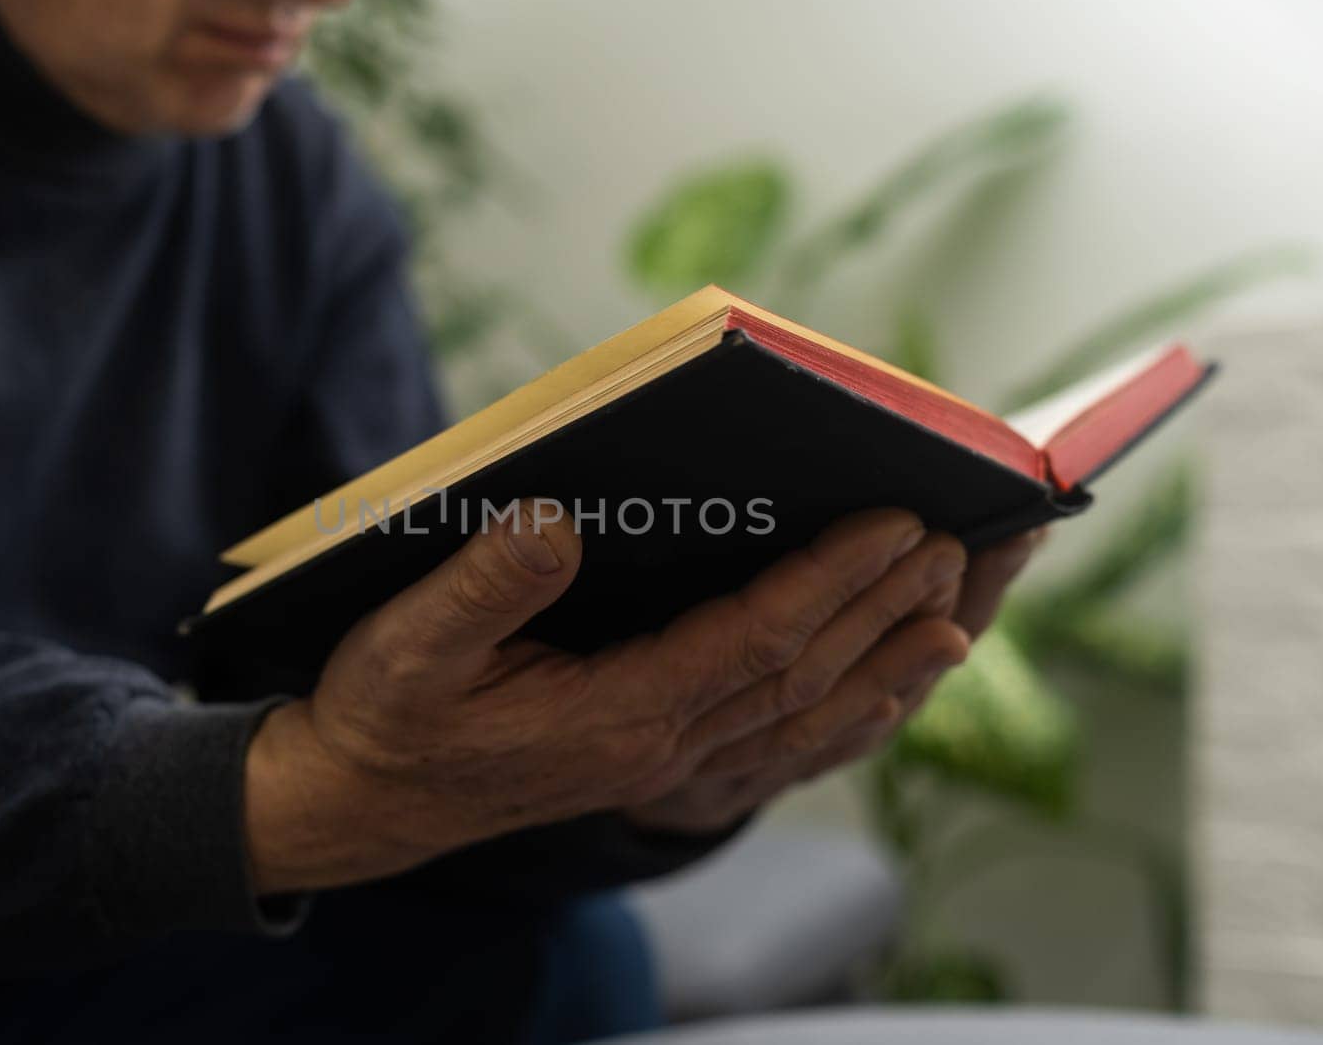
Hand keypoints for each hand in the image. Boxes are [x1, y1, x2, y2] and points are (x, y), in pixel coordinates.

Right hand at [242, 503, 953, 893]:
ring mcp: (664, 766)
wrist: (366, 802)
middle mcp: (658, 749)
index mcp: (613, 714)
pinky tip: (879, 697)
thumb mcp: (407, 645)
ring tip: (954, 621)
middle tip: (956, 545)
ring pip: (800, 718)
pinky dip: (840, 722)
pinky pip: (775, 749)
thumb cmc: (385, 715)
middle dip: (880, 609)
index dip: (827, 582)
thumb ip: (481, 586)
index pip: (751, 641)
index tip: (894, 526)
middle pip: (798, 675)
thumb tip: (549, 520)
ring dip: (881, 667)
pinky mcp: (657, 766)